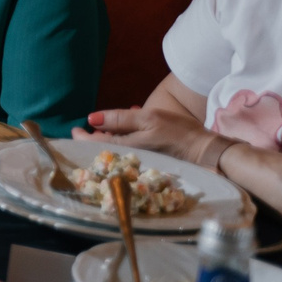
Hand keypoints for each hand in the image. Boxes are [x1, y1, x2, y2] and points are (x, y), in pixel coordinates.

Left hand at [77, 104, 223, 168]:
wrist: (206, 152)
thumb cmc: (178, 133)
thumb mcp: (148, 119)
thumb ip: (119, 119)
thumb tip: (92, 119)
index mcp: (125, 148)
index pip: (93, 145)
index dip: (81, 137)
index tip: (75, 129)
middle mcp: (129, 158)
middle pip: (104, 149)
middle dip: (98, 137)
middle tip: (96, 125)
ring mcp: (139, 161)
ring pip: (117, 149)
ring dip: (113, 136)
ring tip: (119, 123)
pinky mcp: (149, 162)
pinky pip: (131, 151)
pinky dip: (127, 140)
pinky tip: (134, 129)